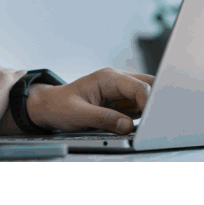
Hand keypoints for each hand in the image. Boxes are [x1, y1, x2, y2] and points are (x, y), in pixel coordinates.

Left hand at [31, 68, 155, 132]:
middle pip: (149, 85)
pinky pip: (138, 107)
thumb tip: (127, 126)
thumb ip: (104, 119)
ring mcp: (121, 91)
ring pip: (146, 96)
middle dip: (155, 102)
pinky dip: (141, 116)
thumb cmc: (59, 106)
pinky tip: (137, 124)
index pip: (139, 86)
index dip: (148, 102)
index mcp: (108, 78)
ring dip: (148, 110)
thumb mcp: (78, 114)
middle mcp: (118, 81)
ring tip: (144, 125)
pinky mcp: (121, 102)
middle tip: (155, 120)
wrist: (48, 106)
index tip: (150, 119)